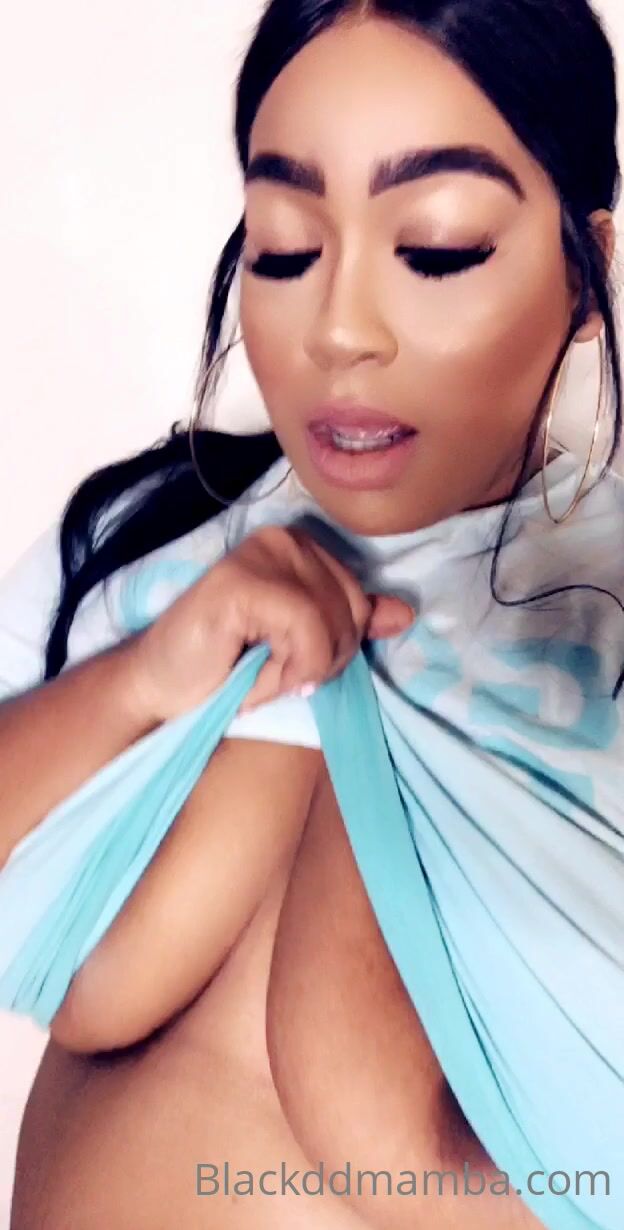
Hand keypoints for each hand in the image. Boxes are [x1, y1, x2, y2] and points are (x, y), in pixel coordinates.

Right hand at [127, 524, 415, 722]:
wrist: (162, 687)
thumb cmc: (229, 669)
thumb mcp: (303, 648)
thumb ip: (348, 625)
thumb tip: (405, 613)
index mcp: (302, 547)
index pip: (361, 600)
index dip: (336, 649)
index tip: (292, 667)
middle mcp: (283, 538)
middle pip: (353, 610)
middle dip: (322, 661)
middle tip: (274, 673)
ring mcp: (261, 554)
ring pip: (332, 622)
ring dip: (301, 670)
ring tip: (259, 672)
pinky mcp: (242, 580)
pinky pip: (306, 629)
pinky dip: (288, 668)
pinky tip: (253, 673)